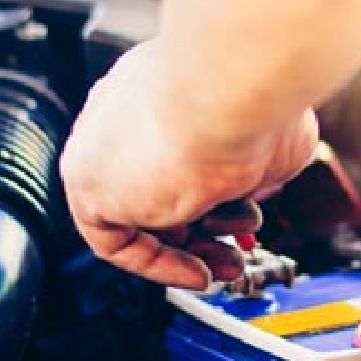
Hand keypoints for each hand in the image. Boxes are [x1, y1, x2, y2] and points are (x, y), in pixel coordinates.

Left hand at [60, 40, 317, 288]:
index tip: (248, 213)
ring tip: (231, 261)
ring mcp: (105, 144)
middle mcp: (131, 112)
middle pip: (160, 184)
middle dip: (208, 225)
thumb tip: (265, 181)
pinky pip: (116, 240)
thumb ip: (260, 164)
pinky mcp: (88, 182)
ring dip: (191, 248)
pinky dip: (158, 264)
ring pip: (142, 214)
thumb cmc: (255, 101)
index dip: (219, 192)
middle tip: (240, 246)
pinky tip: (199, 272)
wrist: (230, 92)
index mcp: (170, 89)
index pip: (180, 150)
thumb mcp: (271, 142)